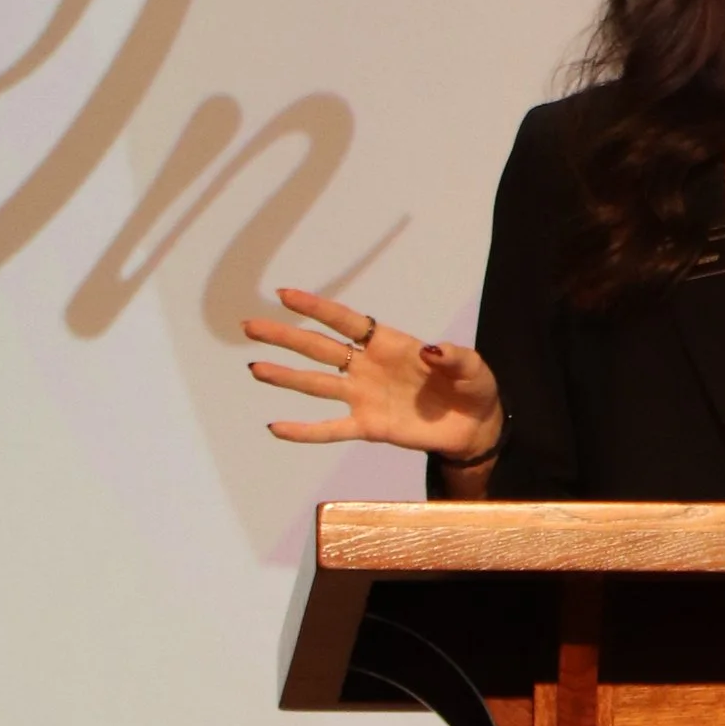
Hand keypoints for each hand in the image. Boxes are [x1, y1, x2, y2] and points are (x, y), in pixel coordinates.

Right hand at [242, 286, 503, 472]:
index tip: (284, 294)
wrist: (474, 425)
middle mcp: (367, 367)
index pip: (345, 321)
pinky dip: (304, 431)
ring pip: (317, 385)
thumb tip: (430, 350)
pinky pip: (331, 429)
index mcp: (388, 343)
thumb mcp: (471, 367)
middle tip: (250, 325)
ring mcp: (364, 397)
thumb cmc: (471, 386)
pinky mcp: (368, 427)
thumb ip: (453, 356)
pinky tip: (276, 427)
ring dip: (285, 378)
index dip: (316, 308)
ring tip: (255, 369)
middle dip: (285, 336)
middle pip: (318, 348)